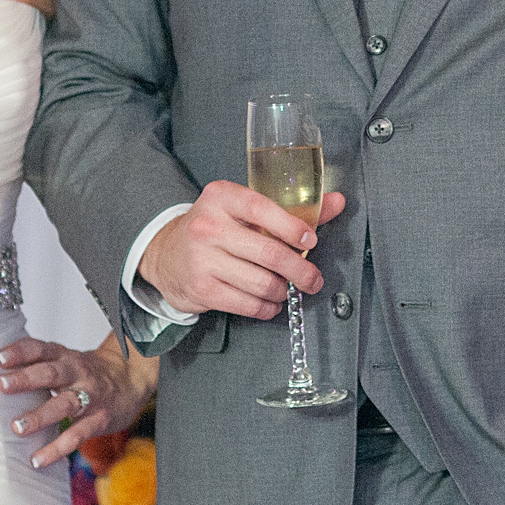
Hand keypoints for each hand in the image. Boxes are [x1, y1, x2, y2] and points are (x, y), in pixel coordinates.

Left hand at [0, 336, 158, 467]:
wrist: (132, 379)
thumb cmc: (88, 373)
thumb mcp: (67, 360)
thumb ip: (39, 363)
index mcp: (66, 357)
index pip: (42, 349)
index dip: (21, 351)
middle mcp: (78, 373)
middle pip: (52, 373)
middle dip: (27, 378)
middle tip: (2, 385)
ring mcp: (90, 396)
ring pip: (64, 404)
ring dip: (40, 415)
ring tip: (17, 427)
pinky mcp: (99, 419)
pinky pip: (77, 435)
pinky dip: (56, 448)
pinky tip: (37, 460)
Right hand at [138, 180, 347, 319]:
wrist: (166, 253)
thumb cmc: (217, 228)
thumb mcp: (245, 209)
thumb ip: (292, 207)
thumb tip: (337, 202)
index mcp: (221, 196)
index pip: (264, 209)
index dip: (293, 228)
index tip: (311, 242)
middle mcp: (208, 225)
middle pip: (270, 253)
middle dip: (301, 270)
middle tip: (314, 279)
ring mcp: (201, 259)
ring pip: (261, 282)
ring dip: (284, 291)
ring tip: (289, 289)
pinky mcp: (200, 289)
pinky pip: (246, 304)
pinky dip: (267, 307)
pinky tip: (271, 303)